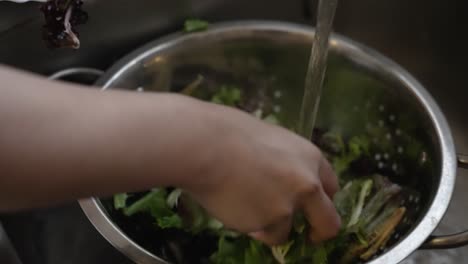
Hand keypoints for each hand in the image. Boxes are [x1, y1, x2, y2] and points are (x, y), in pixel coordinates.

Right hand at [182, 102, 340, 245]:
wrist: (206, 146)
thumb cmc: (229, 133)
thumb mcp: (268, 140)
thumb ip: (282, 161)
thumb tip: (276, 175)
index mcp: (310, 157)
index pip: (331, 186)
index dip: (321, 200)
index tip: (312, 208)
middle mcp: (308, 184)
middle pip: (328, 221)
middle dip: (318, 232)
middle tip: (308, 236)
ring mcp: (290, 206)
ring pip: (286, 231)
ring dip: (269, 225)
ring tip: (242, 204)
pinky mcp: (270, 223)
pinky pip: (262, 233)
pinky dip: (250, 227)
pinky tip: (233, 206)